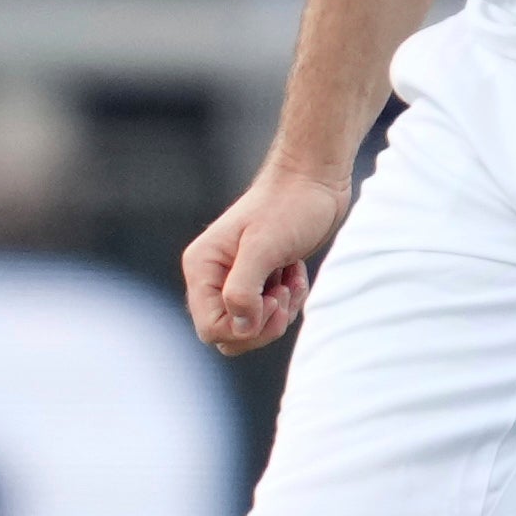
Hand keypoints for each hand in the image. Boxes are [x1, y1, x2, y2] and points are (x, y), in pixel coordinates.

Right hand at [180, 152, 350, 356]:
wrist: (313, 181)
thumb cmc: (289, 206)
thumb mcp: (263, 247)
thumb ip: (243, 291)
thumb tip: (239, 329)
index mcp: (202, 267)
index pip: (211, 327)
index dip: (244, 327)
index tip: (272, 300)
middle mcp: (212, 276)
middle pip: (229, 334)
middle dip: (263, 324)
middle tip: (283, 295)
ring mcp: (235, 279)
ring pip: (250, 327)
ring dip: (279, 312)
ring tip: (292, 280)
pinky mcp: (258, 280)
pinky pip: (267, 314)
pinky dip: (288, 302)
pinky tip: (295, 274)